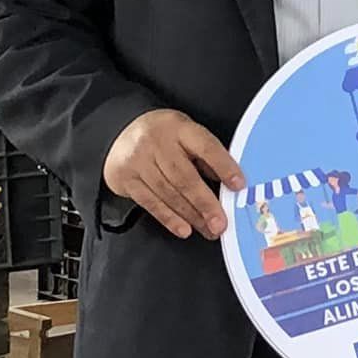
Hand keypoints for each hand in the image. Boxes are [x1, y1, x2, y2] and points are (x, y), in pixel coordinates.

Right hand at [104, 109, 246, 238]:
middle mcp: (158, 143)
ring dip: (191, 215)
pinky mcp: (127, 179)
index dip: (223, 167)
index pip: (205, 147)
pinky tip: (183, 229)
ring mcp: (139, 161)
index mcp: (179, 128)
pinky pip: (151, 203)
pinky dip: (169, 218)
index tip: (238, 184)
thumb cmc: (162, 136)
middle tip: (220, 222)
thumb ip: (205, 156)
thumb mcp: (185, 134)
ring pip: (168, 193)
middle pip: (184, 177)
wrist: (119, 132)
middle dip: (205, 203)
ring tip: (208, 229)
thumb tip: (227, 183)